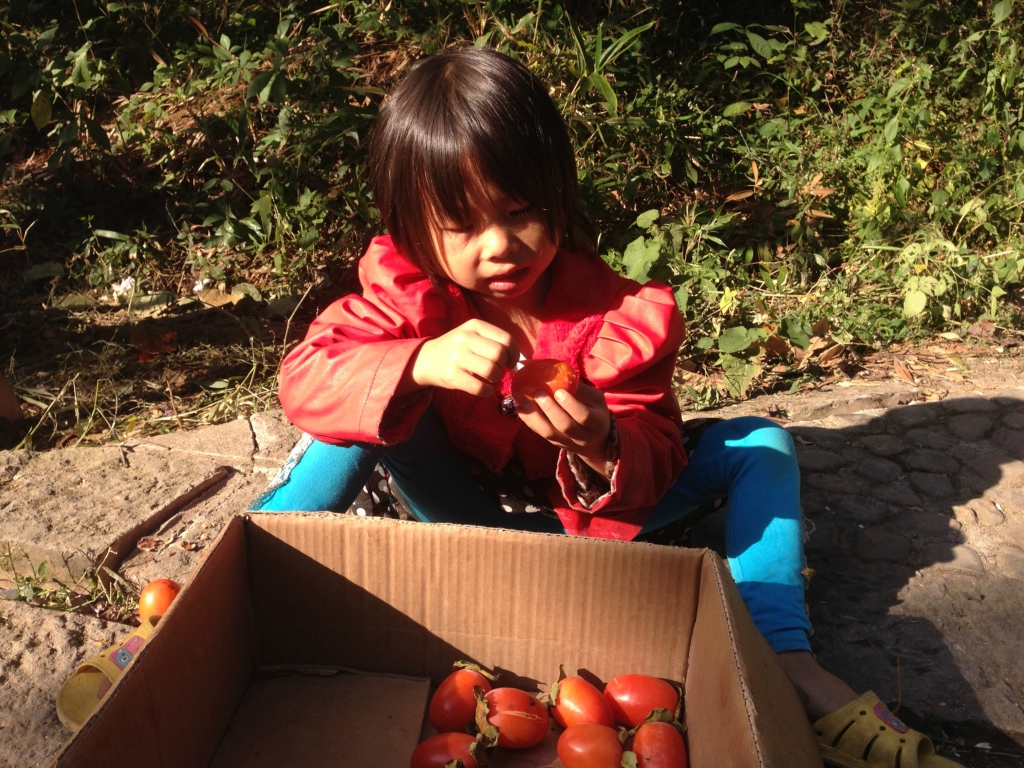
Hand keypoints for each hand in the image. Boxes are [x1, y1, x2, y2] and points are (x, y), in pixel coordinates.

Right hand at [403, 319, 518, 397]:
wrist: (426, 360)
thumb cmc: (456, 348)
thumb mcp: (472, 335)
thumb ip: (493, 341)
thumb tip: (518, 359)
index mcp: (474, 325)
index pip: (505, 338)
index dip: (514, 353)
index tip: (511, 362)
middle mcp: (465, 338)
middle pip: (499, 354)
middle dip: (504, 366)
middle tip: (498, 369)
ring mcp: (457, 357)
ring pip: (491, 371)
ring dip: (496, 378)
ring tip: (490, 378)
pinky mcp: (452, 376)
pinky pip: (480, 387)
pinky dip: (487, 391)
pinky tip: (485, 389)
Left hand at [517, 383, 611, 476]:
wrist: (596, 441)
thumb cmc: (595, 411)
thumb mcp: (595, 398)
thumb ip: (581, 389)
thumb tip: (561, 373)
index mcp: (597, 422)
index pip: (584, 416)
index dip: (570, 404)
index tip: (558, 391)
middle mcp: (583, 436)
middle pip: (565, 426)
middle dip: (550, 410)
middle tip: (538, 394)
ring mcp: (568, 443)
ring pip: (550, 434)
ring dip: (535, 418)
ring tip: (525, 402)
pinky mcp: (556, 444)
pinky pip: (541, 435)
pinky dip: (529, 422)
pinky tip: (521, 410)